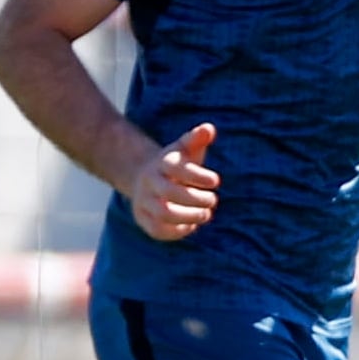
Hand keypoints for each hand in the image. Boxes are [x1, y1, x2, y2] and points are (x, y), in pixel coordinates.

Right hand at [125, 123, 218, 241]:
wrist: (146, 178)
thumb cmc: (176, 164)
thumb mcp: (186, 149)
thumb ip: (197, 138)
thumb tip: (208, 128)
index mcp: (161, 162)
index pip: (175, 168)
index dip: (197, 175)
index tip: (216, 181)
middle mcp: (149, 181)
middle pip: (170, 193)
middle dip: (196, 199)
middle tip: (213, 200)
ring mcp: (143, 200)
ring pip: (164, 213)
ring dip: (190, 216)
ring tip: (206, 214)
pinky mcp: (142, 218)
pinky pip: (157, 230)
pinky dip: (178, 231)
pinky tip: (192, 225)